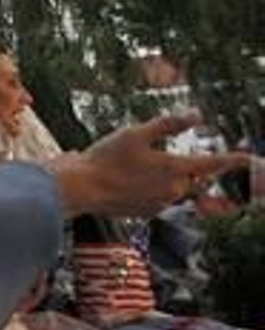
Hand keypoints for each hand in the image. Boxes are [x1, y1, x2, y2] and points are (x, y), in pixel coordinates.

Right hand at [51, 111, 252, 217]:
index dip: (234, 159)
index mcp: (175, 169)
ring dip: (166, 177)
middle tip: (171, 158)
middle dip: (190, 168)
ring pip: (174, 187)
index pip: (213, 163)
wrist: (81, 189)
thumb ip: (168, 125)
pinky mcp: (146, 213)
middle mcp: (173, 190)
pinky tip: (128, 179)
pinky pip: (158, 198)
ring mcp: (161, 204)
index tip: (251, 158)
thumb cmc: (106, 158)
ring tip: (134, 166)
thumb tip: (195, 115)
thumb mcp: (135, 133)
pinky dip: (150, 188)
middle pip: (193, 177)